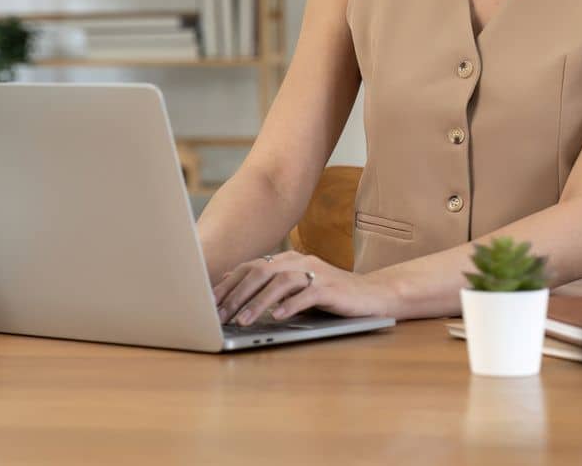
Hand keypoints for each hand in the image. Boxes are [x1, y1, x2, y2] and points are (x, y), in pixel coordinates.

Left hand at [211, 251, 394, 324]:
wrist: (373, 294)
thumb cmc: (330, 297)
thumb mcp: (296, 291)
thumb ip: (271, 291)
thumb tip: (234, 302)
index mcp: (286, 259)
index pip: (249, 268)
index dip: (227, 285)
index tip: (208, 303)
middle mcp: (298, 261)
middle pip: (260, 272)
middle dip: (236, 294)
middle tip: (218, 314)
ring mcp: (316, 273)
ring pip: (279, 283)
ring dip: (258, 302)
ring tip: (243, 321)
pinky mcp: (332, 288)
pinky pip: (307, 295)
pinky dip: (290, 306)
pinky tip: (277, 317)